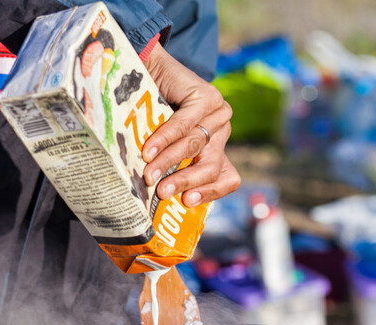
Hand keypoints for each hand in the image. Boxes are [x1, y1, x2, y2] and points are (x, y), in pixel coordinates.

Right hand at [141, 45, 239, 207]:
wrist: (147, 69)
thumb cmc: (150, 113)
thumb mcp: (164, 146)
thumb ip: (169, 166)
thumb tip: (155, 200)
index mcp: (216, 148)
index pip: (228, 178)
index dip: (211, 193)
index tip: (186, 202)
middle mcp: (222, 132)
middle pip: (211, 166)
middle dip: (184, 182)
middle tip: (162, 193)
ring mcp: (218, 113)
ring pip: (194, 146)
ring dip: (167, 162)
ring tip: (148, 175)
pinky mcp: (207, 97)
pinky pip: (183, 126)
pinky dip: (164, 140)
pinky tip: (148, 150)